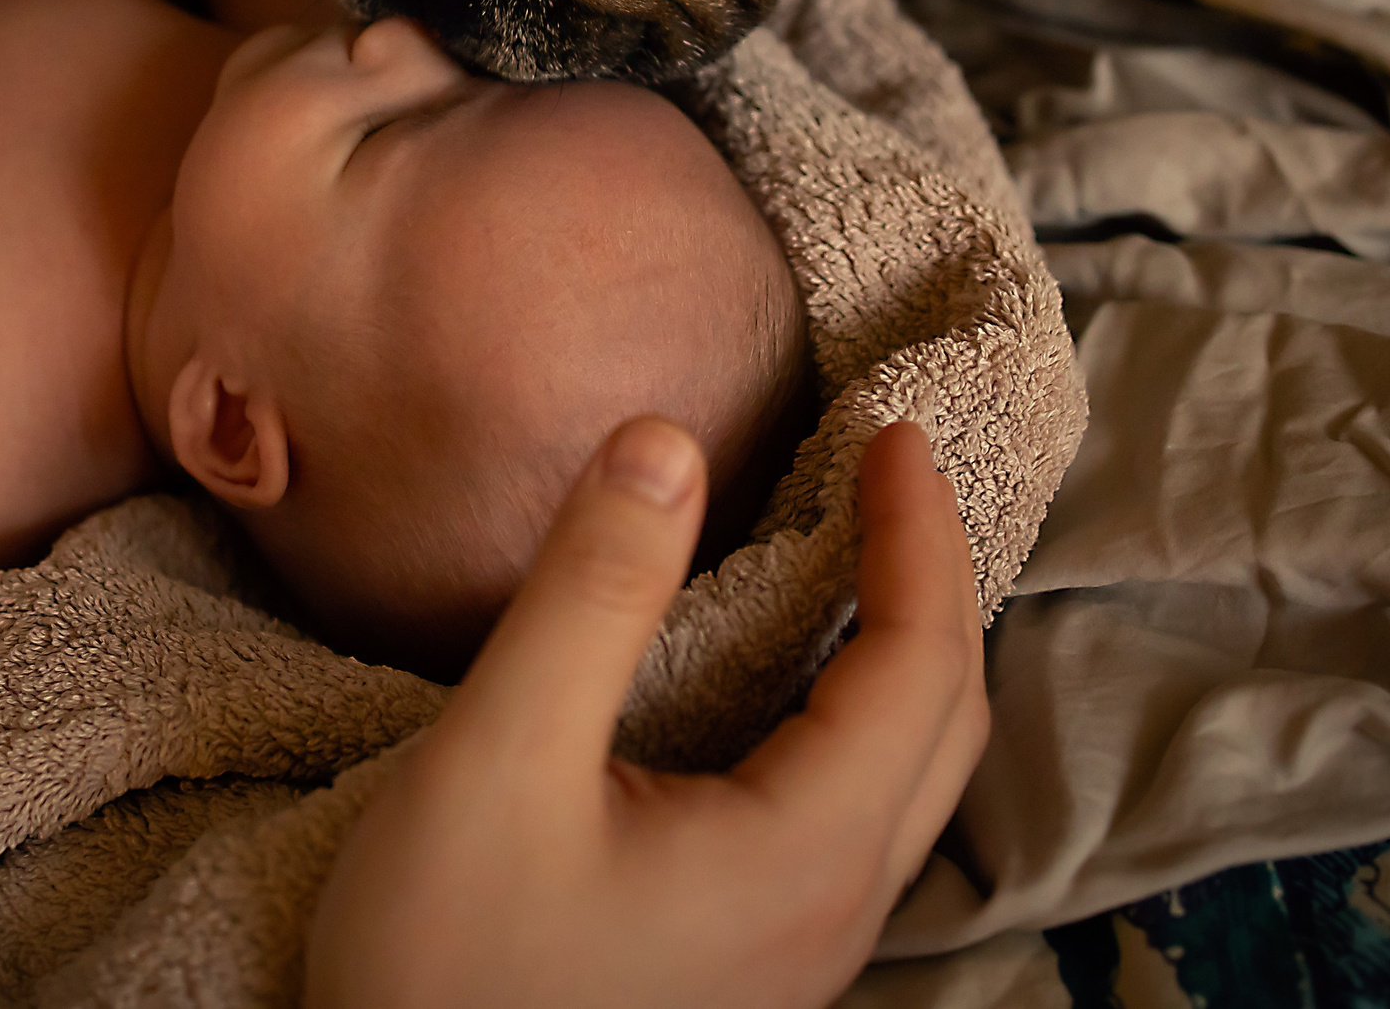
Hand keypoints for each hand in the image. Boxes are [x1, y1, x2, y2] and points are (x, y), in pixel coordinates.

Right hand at [304, 419, 987, 1008]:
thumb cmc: (444, 971)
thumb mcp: (497, 762)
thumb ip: (589, 597)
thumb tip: (664, 443)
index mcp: (803, 855)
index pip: (922, 663)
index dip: (921, 534)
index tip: (895, 434)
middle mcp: (832, 912)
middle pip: (945, 722)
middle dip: (936, 581)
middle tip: (890, 474)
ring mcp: (799, 952)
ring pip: (911, 779)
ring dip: (909, 653)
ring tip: (861, 557)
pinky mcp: (752, 966)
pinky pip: (857, 817)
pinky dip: (862, 716)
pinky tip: (792, 685)